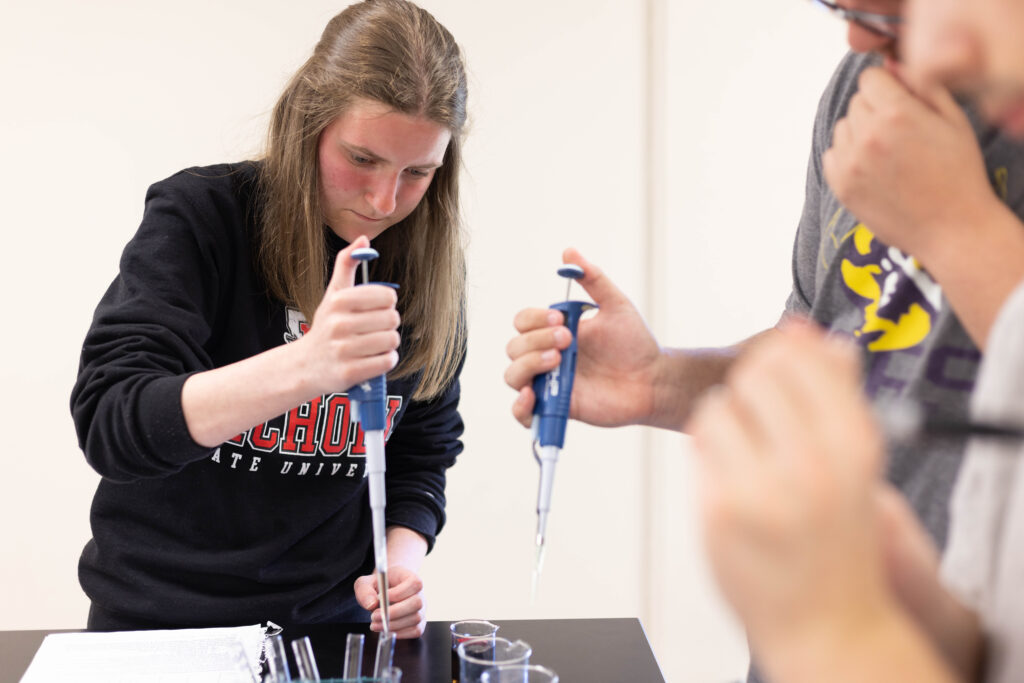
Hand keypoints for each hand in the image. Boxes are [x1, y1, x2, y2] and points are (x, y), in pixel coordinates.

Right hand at [298, 236, 400, 394]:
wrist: (305, 365)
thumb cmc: (325, 327)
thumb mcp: (333, 294)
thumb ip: (347, 265)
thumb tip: (363, 239)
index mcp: (339, 301)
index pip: (388, 296)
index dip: (386, 304)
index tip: (374, 310)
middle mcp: (339, 324)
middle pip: (393, 319)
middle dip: (387, 325)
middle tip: (372, 330)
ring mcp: (343, 350)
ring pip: (392, 340)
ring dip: (387, 344)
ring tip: (371, 345)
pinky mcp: (350, 373)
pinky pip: (387, 362)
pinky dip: (385, 361)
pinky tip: (371, 359)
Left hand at [354, 565, 425, 638]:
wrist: (386, 591)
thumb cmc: (379, 585)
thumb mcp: (366, 582)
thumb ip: (364, 590)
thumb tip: (371, 604)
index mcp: (411, 577)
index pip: (414, 583)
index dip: (398, 593)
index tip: (380, 598)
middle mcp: (420, 593)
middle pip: (417, 603)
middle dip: (394, 613)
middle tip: (374, 616)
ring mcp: (421, 609)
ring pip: (415, 619)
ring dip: (394, 624)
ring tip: (376, 624)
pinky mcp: (419, 623)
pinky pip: (415, 630)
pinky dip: (400, 633)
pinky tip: (386, 630)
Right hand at [504, 248, 661, 427]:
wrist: (653, 380)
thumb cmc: (634, 344)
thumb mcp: (615, 305)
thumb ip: (593, 279)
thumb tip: (569, 251)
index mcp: (555, 331)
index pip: (523, 322)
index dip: (534, 319)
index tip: (560, 318)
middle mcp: (546, 356)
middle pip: (513, 347)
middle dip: (535, 340)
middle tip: (568, 339)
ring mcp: (549, 383)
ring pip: (512, 376)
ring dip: (527, 365)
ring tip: (557, 361)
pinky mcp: (556, 408)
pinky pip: (523, 413)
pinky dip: (520, 406)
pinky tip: (533, 395)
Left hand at [688, 321, 892, 661]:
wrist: (828, 622)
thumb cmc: (838, 536)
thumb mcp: (854, 460)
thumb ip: (835, 391)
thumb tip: (809, 332)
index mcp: (854, 442)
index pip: (798, 358)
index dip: (779, 355)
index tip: (778, 371)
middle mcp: (811, 462)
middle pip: (752, 374)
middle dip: (749, 385)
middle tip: (759, 414)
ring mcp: (761, 488)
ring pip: (716, 406)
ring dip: (724, 418)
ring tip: (748, 451)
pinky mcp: (719, 510)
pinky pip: (698, 446)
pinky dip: (709, 452)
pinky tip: (732, 476)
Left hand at [823, 66, 995, 268]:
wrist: (952, 227)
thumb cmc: (958, 172)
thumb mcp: (953, 119)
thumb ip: (921, 86)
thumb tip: (892, 67)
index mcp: (896, 113)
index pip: (870, 78)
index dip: (887, 86)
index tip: (899, 100)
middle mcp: (867, 136)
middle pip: (856, 103)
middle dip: (875, 110)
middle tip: (900, 133)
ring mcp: (850, 163)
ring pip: (842, 128)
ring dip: (859, 133)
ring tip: (887, 153)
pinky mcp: (841, 187)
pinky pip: (831, 156)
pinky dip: (847, 157)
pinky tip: (872, 168)